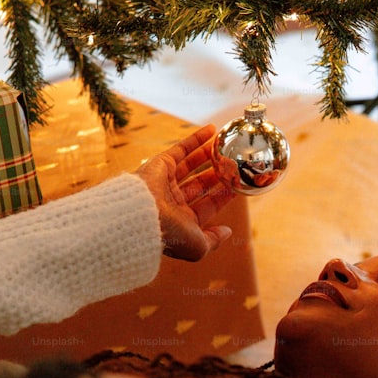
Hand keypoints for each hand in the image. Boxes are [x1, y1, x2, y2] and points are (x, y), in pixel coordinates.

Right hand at [136, 125, 235, 261]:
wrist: (140, 217)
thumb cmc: (170, 234)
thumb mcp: (198, 246)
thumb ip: (213, 240)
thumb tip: (227, 232)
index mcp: (181, 220)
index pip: (207, 205)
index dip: (223, 195)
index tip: (237, 185)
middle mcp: (173, 201)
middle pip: (200, 184)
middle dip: (217, 175)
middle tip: (233, 165)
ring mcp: (166, 181)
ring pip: (192, 165)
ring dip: (208, 155)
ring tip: (224, 147)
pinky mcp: (160, 164)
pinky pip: (181, 149)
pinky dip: (196, 139)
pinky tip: (212, 130)